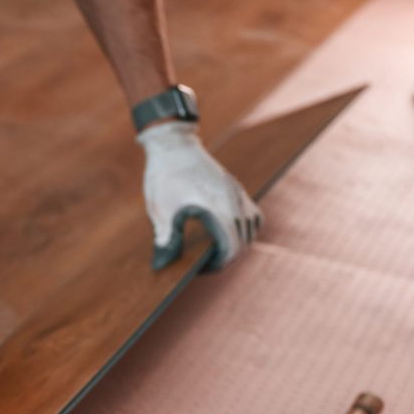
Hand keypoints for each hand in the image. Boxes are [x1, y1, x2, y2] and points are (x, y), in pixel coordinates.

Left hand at [138, 120, 261, 270]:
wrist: (173, 145)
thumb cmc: (164, 176)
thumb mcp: (160, 210)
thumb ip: (165, 238)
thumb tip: (160, 265)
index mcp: (216, 207)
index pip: (230, 247)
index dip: (217, 264)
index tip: (199, 269)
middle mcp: (233, 200)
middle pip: (243, 241)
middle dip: (226, 257)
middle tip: (204, 264)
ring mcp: (237, 193)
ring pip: (252, 228)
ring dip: (238, 243)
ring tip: (216, 251)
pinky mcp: (235, 188)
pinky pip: (253, 213)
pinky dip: (245, 228)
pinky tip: (227, 232)